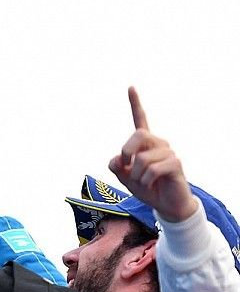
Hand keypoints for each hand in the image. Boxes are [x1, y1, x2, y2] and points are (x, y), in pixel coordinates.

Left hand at [108, 87, 197, 221]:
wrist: (166, 205)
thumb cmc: (146, 188)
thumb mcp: (125, 178)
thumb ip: (116, 166)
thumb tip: (117, 159)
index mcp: (144, 143)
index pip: (140, 119)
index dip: (135, 103)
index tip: (130, 87)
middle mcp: (158, 143)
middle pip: (137, 134)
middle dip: (126, 152)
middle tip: (126, 167)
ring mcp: (168, 152)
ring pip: (142, 159)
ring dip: (136, 176)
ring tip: (144, 182)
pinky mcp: (176, 163)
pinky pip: (152, 170)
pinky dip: (145, 181)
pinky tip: (151, 184)